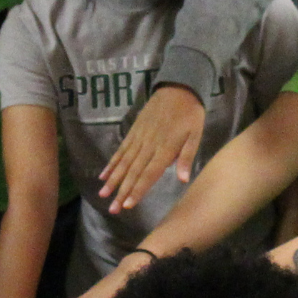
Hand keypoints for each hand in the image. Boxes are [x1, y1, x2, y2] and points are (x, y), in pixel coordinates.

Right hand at [99, 84, 203, 213]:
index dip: (137, 190)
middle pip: (133, 173)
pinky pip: (121, 150)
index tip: (127, 205)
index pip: (149, 174)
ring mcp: (138, 139)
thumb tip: (183, 180)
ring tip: (102, 194)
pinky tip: (104, 174)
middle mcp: (148, 146)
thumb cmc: (190, 114)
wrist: (177, 88)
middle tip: (112, 209)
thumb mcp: (195, 135)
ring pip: (123, 163)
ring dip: (113, 180)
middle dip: (122, 192)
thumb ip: (186, 157)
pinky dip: (112, 163)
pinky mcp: (133, 132)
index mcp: (164, 149)